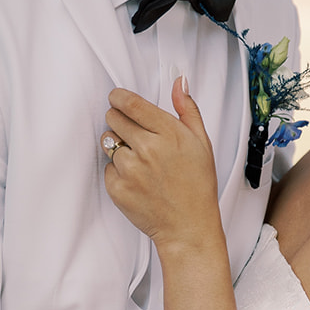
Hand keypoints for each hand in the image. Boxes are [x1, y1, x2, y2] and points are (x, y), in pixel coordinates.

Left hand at [103, 79, 220, 250]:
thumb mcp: (201, 142)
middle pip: (114, 118)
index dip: (119, 97)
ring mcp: (130, 170)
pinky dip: (117, 171)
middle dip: (119, 120)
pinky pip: (107, 168)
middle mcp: (148, 149)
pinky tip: (137, 179)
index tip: (116, 98)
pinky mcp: (118, 188)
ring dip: (119, 147)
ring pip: (109, 142)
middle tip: (132, 133)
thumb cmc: (197, 185)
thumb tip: (178, 83)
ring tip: (140, 161)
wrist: (188, 226)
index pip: (130, 103)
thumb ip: (187, 109)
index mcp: (169, 133)